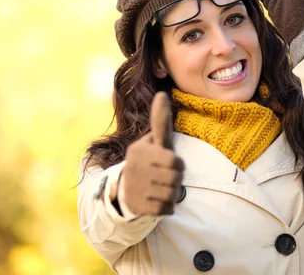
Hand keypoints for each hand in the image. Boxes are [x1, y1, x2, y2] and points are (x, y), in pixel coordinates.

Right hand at [121, 92, 184, 214]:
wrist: (126, 189)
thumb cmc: (149, 161)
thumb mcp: (154, 141)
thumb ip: (160, 121)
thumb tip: (161, 93)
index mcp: (140, 151)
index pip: (173, 160)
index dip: (178, 164)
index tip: (172, 164)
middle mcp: (135, 168)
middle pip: (175, 179)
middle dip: (177, 180)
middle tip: (168, 178)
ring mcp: (135, 188)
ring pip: (171, 195)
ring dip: (172, 194)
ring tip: (162, 188)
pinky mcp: (137, 206)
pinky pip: (166, 209)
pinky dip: (167, 207)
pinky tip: (158, 200)